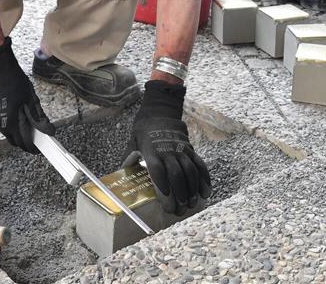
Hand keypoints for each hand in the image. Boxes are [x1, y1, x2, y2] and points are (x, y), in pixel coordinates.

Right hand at [0, 38, 54, 152]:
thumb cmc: (16, 82)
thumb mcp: (32, 99)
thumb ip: (39, 118)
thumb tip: (49, 132)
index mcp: (11, 122)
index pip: (24, 142)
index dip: (33, 147)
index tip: (41, 148)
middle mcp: (0, 124)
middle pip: (15, 141)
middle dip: (25, 142)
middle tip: (36, 137)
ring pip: (8, 134)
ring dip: (17, 133)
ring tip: (28, 122)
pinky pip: (2, 126)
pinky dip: (10, 125)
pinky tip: (17, 115)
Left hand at [123, 80, 211, 214]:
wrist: (159, 113)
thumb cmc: (142, 133)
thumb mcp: (132, 144)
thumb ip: (128, 160)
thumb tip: (120, 175)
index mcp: (151, 151)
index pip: (157, 169)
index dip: (162, 184)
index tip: (166, 199)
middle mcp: (167, 151)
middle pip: (176, 175)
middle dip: (179, 195)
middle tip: (178, 211)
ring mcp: (181, 149)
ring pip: (190, 171)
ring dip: (192, 190)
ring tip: (191, 205)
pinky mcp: (191, 149)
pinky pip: (200, 164)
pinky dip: (204, 179)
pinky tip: (205, 193)